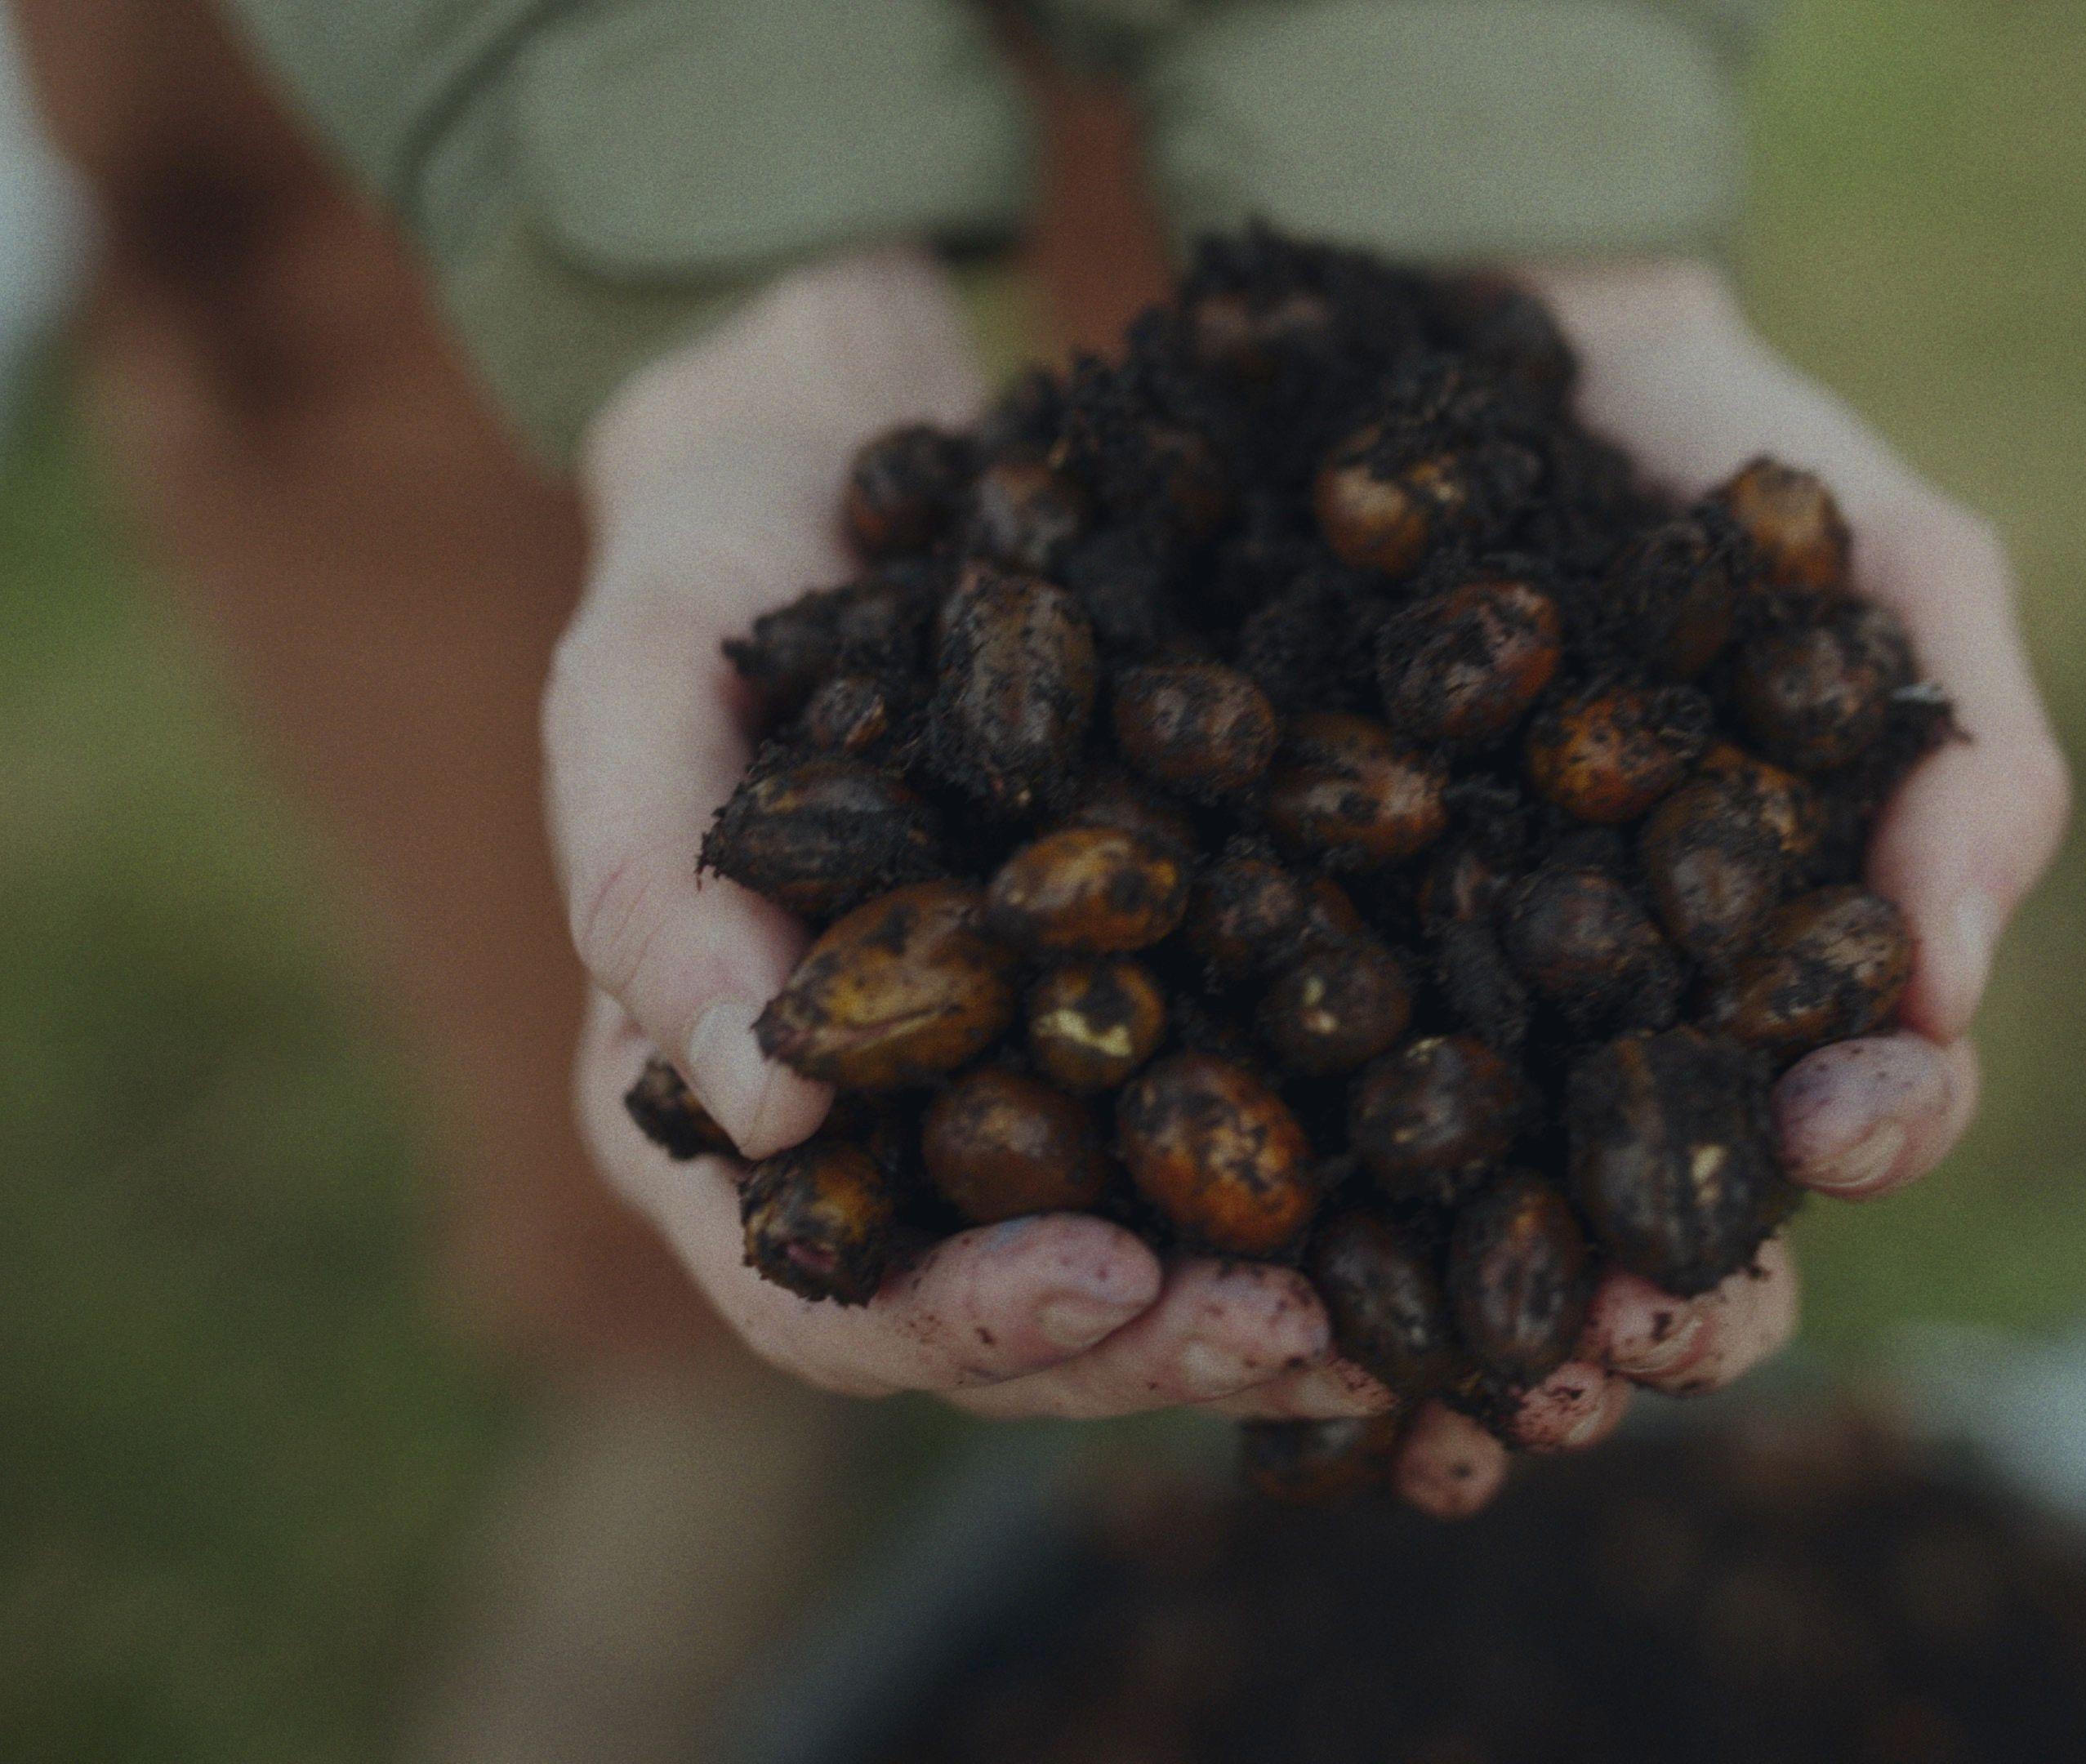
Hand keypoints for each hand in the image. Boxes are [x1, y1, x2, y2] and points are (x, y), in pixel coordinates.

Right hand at [551, 248, 1350, 1420]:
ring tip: (1401, 1313)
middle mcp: (883, 1149)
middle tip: (1300, 1326)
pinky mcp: (1146, 1012)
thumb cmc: (698, 579)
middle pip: (1017, 1325)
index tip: (1112, 1282)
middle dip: (1160, 1344)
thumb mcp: (633, 700)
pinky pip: (1236, 1123)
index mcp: (732, 1126)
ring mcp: (1020, 1090)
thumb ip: (656, 896)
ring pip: (1149, 1266)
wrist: (837, 460)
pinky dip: (1337, 1179)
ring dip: (1275, 1309)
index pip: (835, 1301)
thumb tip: (765, 1121)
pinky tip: (1452, 1180)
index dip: (970, 1323)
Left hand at [1376, 257, 2073, 1516]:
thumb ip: (1973, 760)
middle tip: (1628, 1344)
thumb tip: (1945, 987)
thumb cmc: (1742, 469)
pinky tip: (1280, 1310)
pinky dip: (1307, 1231)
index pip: (1864, 1109)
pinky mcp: (1314, 968)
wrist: (1512, 351)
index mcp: (1797, 968)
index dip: (1869, 1143)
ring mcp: (1473, 1012)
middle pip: (1679, 1222)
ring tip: (1459, 1398)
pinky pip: (1311, 1117)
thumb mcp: (1907, 570)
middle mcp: (1642, 1028)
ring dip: (1490, 1325)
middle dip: (1673, 1311)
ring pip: (1496, 1223)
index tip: (1832, 1135)